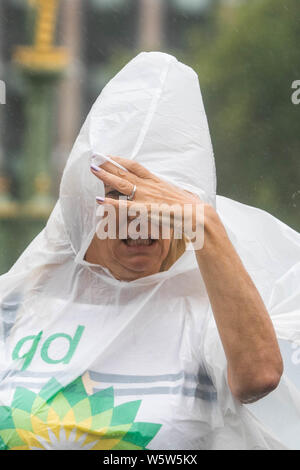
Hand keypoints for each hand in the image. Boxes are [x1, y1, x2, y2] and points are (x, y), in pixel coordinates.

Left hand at [90, 155, 204, 239]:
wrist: (198, 215)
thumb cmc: (190, 208)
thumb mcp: (177, 195)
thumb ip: (167, 193)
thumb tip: (167, 192)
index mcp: (156, 181)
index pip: (135, 166)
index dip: (121, 160)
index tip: (109, 156)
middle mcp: (150, 186)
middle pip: (125, 171)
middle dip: (109, 164)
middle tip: (94, 157)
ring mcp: (147, 197)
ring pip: (122, 184)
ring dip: (106, 176)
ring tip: (93, 170)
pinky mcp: (146, 209)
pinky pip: (125, 205)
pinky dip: (112, 203)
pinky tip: (100, 200)